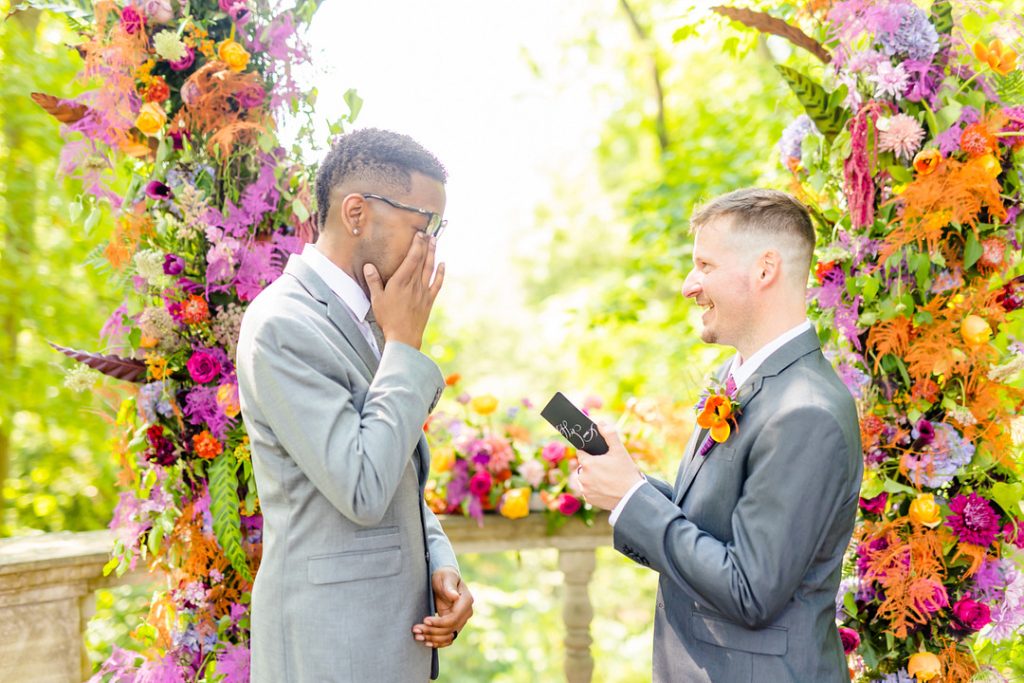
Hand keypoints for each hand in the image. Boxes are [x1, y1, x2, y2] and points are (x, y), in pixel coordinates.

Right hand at [364, 232, 444, 349]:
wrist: (404, 337)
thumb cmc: (388, 318)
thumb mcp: (376, 299)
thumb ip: (373, 281)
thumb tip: (368, 266)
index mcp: (400, 281)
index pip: (411, 258)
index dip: (416, 245)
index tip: (419, 234)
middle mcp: (414, 284)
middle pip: (422, 260)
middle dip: (425, 245)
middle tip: (429, 233)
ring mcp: (423, 292)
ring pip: (430, 269)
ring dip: (433, 254)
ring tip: (435, 242)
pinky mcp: (429, 300)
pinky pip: (437, 284)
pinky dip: (441, 273)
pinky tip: (443, 264)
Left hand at [412, 567, 472, 647]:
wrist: (444, 580)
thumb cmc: (444, 575)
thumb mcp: (445, 577)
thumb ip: (449, 587)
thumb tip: (455, 597)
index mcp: (466, 601)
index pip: (453, 618)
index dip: (439, 622)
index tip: (425, 620)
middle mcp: (466, 612)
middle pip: (450, 629)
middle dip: (432, 631)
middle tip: (416, 629)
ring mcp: (461, 620)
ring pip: (448, 636)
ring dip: (433, 639)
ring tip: (418, 636)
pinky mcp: (454, 625)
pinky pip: (448, 638)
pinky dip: (438, 642)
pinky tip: (426, 642)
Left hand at [576, 423, 642, 509]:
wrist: (632, 497)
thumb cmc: (626, 472)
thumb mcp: (620, 451)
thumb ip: (610, 434)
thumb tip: (601, 423)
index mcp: (588, 463)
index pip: (581, 453)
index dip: (590, 453)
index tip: (599, 456)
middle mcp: (582, 476)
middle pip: (584, 466)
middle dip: (592, 466)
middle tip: (607, 468)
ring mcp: (584, 489)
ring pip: (585, 478)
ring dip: (591, 477)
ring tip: (607, 478)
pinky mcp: (588, 499)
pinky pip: (588, 491)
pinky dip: (594, 489)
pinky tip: (605, 488)